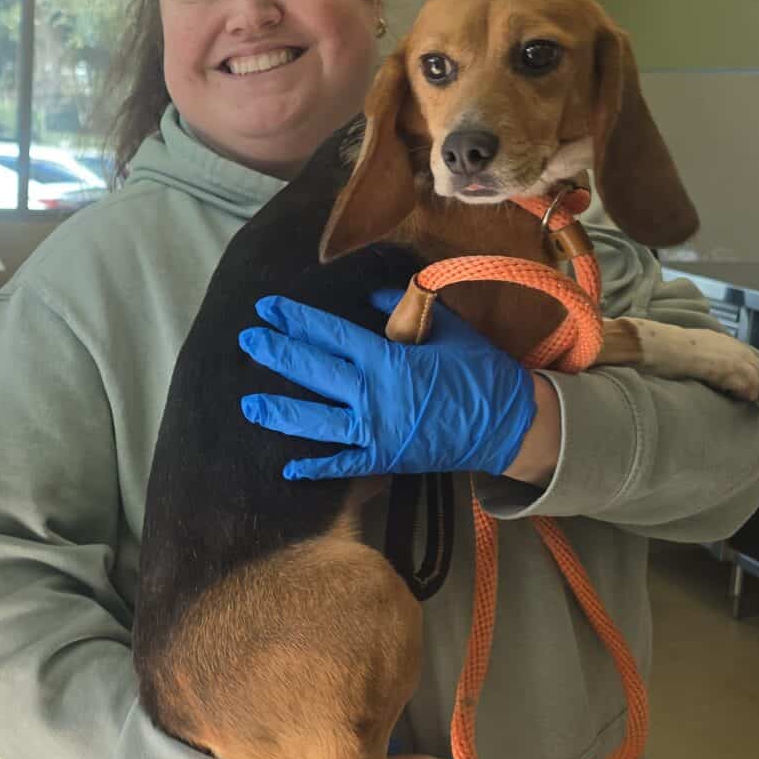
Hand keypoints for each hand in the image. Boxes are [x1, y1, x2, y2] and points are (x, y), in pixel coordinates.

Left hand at [239, 291, 536, 479]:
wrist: (510, 425)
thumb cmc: (479, 372)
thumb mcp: (447, 330)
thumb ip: (405, 310)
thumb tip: (371, 290)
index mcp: (390, 360)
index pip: (331, 335)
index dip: (297, 320)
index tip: (269, 307)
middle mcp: (376, 397)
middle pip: (315, 373)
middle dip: (278, 355)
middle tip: (248, 341)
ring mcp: (378, 433)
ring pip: (318, 423)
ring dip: (282, 413)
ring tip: (248, 405)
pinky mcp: (385, 460)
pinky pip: (343, 464)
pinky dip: (316, 468)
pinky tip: (288, 468)